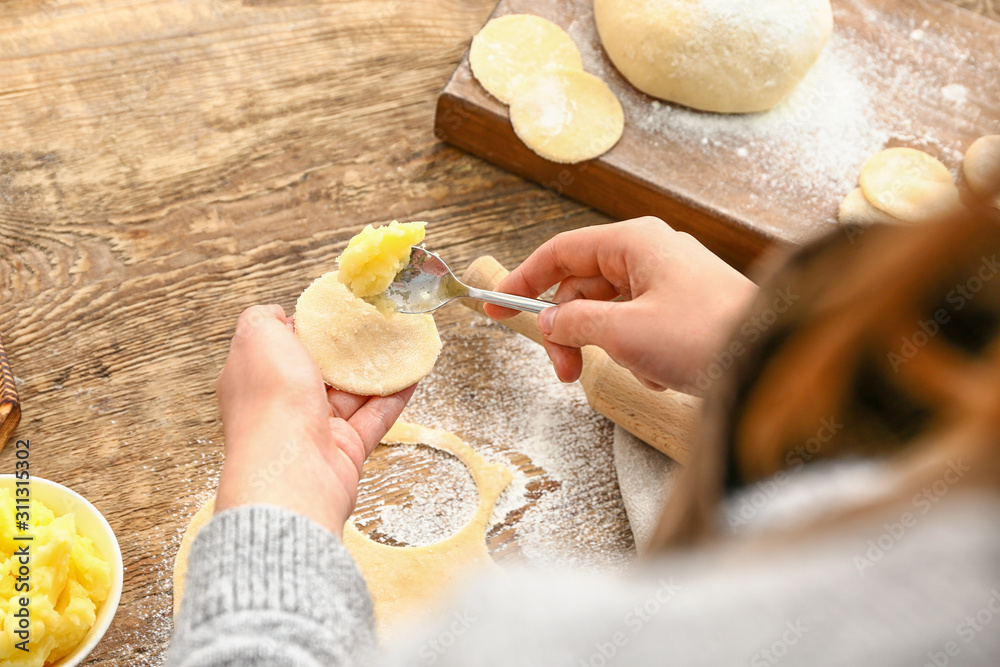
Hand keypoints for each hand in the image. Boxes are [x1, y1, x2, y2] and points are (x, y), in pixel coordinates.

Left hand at [214, 305, 414, 535]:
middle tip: (371, 324)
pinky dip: (395, 396)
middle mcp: (282, 404)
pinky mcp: (346, 449)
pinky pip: (375, 418)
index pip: (278, 347)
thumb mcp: (256, 336)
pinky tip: (411, 375)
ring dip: (376, 369)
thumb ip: (262, 317)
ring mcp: (315, 429)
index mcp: (255, 378)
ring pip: (351, 394)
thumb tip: (276, 313)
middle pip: (318, 370)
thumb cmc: (270, 401)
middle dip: (344, 349)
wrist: (292, 469)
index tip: (330, 311)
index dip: (303, 327)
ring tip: (399, 343)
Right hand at [484, 218, 756, 391]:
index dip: (523, 281)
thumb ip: (575, 324)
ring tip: (639, 368)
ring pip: (607, 314)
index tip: (496, 308)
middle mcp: (649, 254)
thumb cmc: (707, 335)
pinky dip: (639, 354)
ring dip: (610, 348)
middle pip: (581, 289)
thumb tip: (548, 323)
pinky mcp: (681, 310)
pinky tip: (663, 370)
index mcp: (634, 242)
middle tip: (565, 372)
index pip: (560, 253)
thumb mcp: (625, 332)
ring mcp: (667, 282)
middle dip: (570, 333)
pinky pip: (636, 329)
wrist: (771, 359)